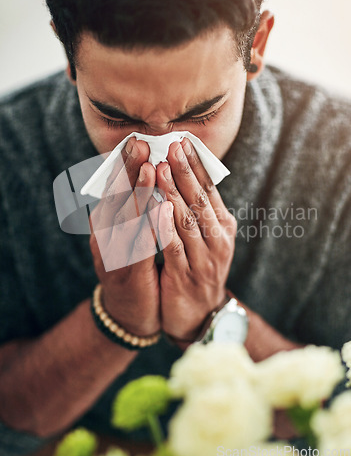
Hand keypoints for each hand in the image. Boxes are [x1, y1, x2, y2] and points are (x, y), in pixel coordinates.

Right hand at [89, 137, 160, 336]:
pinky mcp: (126, 273)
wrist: (130, 312)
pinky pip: (138, 247)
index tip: (138, 141)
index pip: (115, 189)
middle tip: (140, 144)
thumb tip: (147, 174)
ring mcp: (113, 254)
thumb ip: (135, 207)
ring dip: (136, 193)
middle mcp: (105, 235)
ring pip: (125, 219)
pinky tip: (159, 210)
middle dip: (129, 170)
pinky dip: (147, 227)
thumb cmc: (135, 265)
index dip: (125, 165)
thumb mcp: (131, 233)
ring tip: (148, 168)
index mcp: (107, 222)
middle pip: (116, 198)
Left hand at [155, 138, 236, 339]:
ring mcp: (205, 258)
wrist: (199, 313)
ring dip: (173, 194)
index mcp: (222, 225)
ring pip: (187, 221)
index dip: (195, 166)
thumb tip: (182, 174)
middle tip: (172, 146)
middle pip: (200, 200)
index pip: (209, 190)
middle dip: (184, 171)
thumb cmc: (199, 266)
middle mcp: (218, 239)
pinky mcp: (187, 275)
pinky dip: (166, 228)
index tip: (182, 142)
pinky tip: (157, 210)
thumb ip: (197, 209)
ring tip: (159, 169)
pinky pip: (175, 248)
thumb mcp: (206, 236)